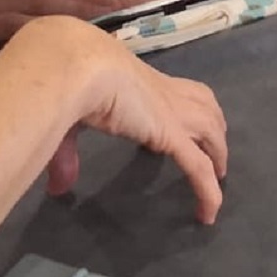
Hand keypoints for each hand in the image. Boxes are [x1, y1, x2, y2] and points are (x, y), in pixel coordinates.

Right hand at [17, 16, 227, 222]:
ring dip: (219, 151)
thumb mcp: (66, 114)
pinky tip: (208, 213)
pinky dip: (208, 191)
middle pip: (203, 102)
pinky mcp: (172, 134)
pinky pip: (199, 167)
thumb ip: (65, 153)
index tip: (178, 124)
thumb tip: (56, 188)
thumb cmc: (68, 80)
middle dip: (213, 123)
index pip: (172, 89)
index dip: (181, 104)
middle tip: (213, 148)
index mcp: (138, 80)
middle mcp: (162, 92)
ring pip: (211, 130)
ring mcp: (172, 112)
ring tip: (219, 175)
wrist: (76, 64)